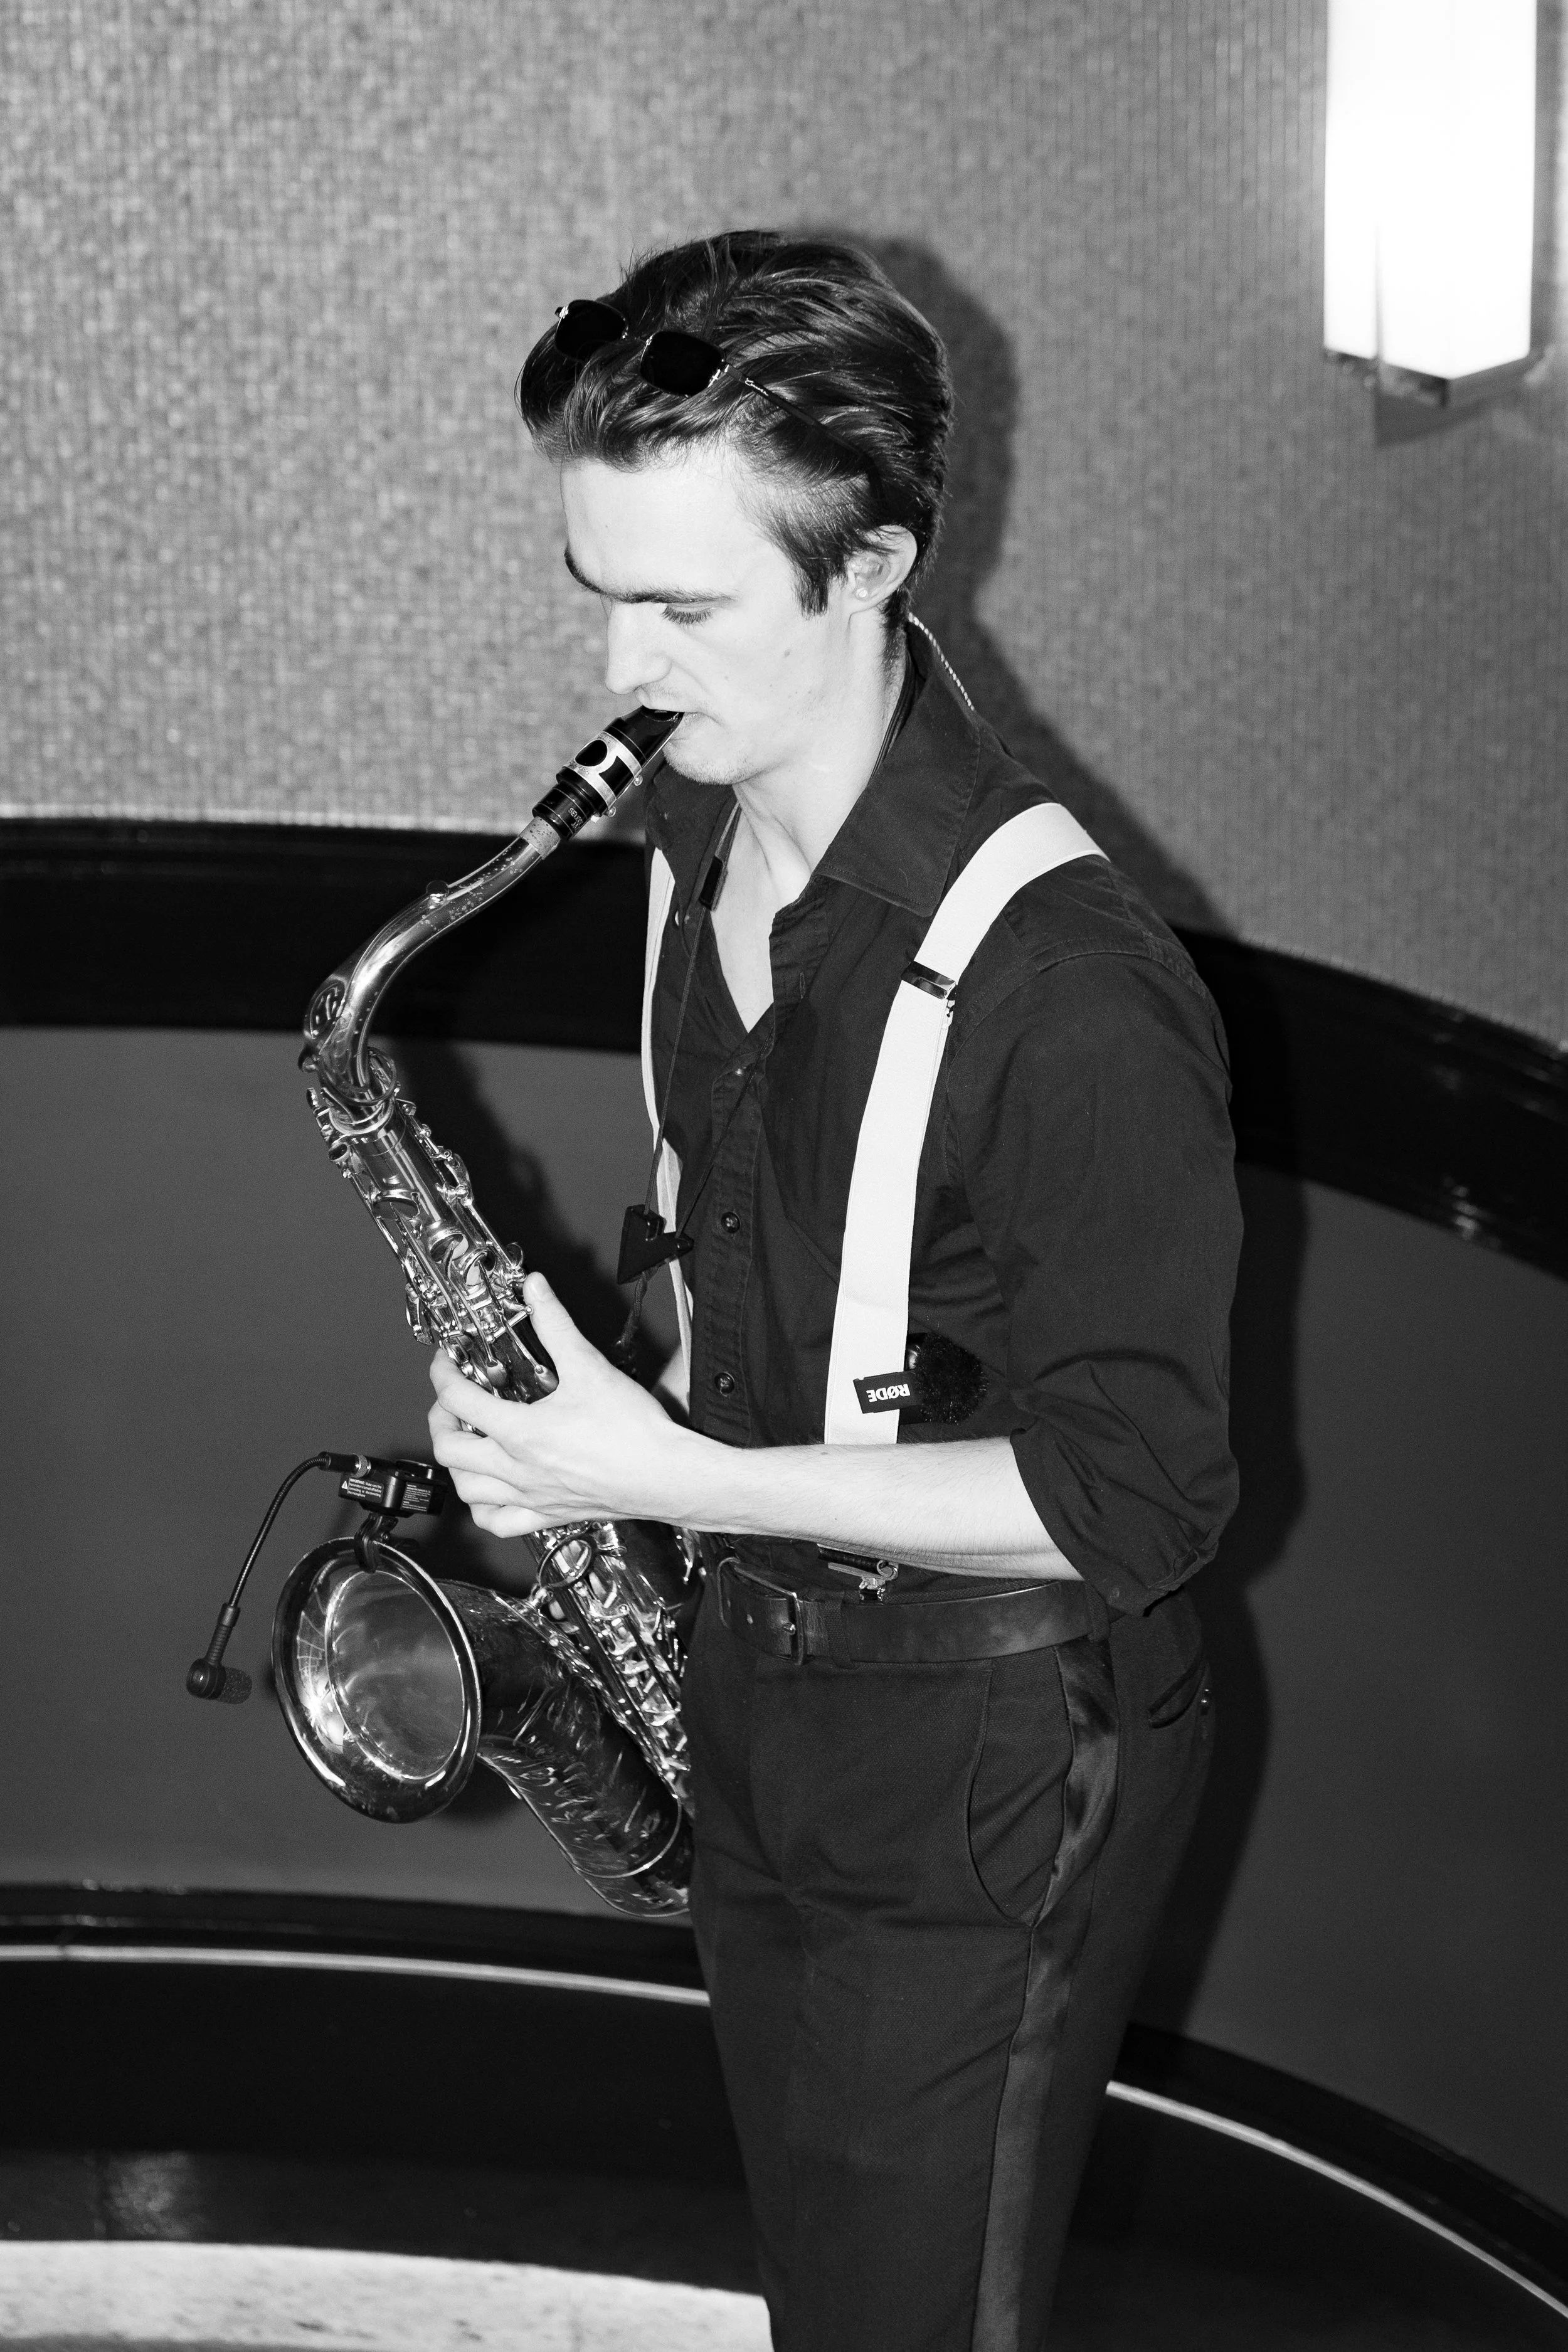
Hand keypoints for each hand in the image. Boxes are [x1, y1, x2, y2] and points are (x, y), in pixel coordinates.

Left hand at [426, 1273, 695, 1539]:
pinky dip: (482, 1507)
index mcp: (521, 1432)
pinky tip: (489, 1490)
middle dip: (441, 1417)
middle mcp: (518, 1469)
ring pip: (466, 1489)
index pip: (459, 1399)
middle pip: (450, 1448)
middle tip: (451, 1398)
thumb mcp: (589, 1366)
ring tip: (465, 1441)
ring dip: (456, 1463)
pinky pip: (497, 1522)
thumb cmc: (634, 1433)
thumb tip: (537, 1292)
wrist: (665, 1474)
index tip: (447, 1362)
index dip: (443, 1373)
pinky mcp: (547, 1515)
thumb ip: (556, 1324)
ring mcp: (530, 1496)